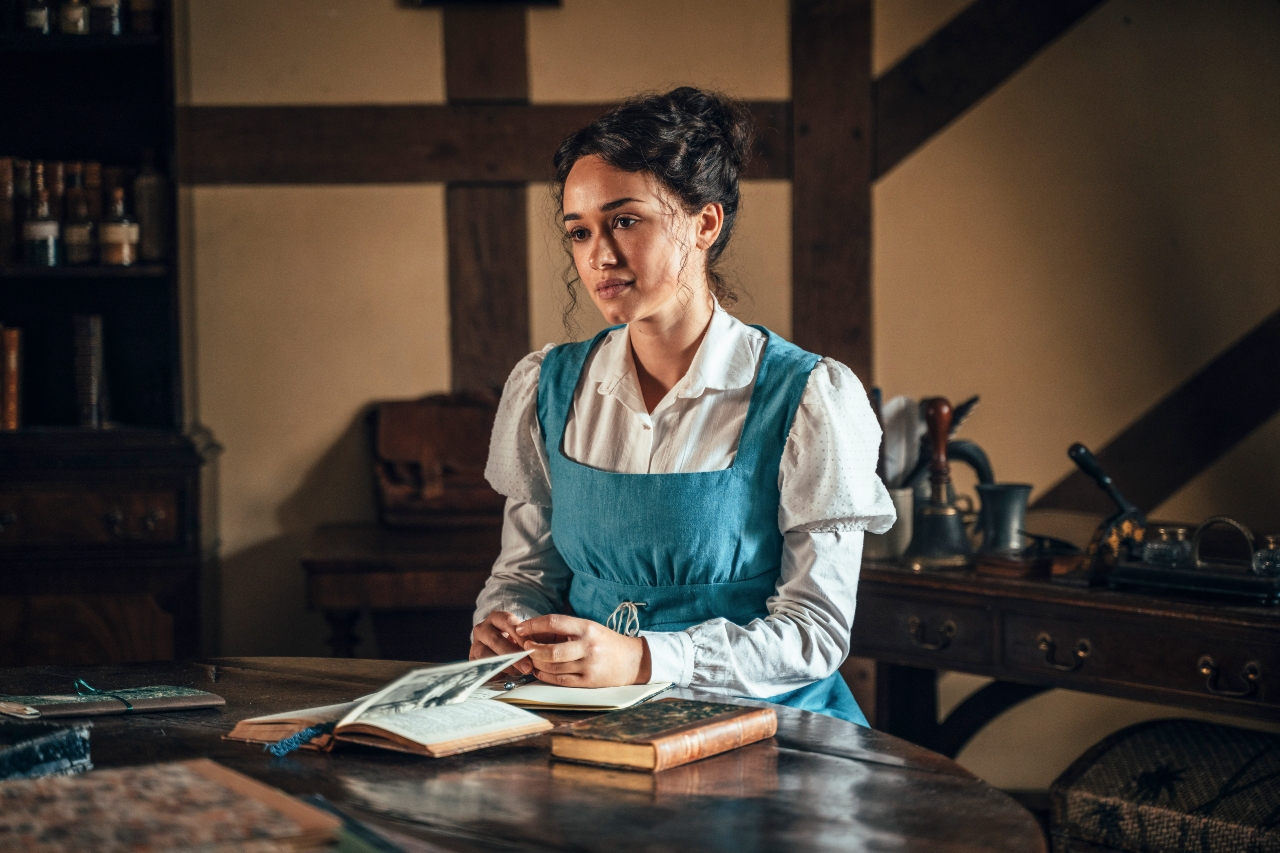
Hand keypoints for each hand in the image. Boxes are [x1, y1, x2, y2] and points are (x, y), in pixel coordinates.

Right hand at [469, 611, 531, 674]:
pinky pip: (481, 666)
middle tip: (527, 666)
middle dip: (513, 655)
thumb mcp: (520, 637)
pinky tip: (508, 674)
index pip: (507, 622)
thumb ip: (528, 641)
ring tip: (519, 671)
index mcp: (496, 618)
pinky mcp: (472, 658)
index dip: (520, 635)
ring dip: (504, 665)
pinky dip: (495, 672)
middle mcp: (482, 628)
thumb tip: (538, 651)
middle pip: (495, 640)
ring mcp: (475, 643)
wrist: (497, 650)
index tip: (531, 648)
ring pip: (486, 654)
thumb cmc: (512, 641)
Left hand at [514, 614, 651, 687]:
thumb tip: (536, 632)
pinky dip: (546, 677)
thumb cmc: (608, 642)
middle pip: (550, 650)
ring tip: (530, 660)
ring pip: (553, 667)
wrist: (634, 660)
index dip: (533, 625)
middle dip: (532, 650)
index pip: (554, 622)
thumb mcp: (591, 628)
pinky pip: (561, 680)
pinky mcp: (589, 682)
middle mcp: (588, 646)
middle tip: (524, 648)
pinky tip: (540, 672)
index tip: (521, 628)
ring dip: (537, 664)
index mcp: (587, 628)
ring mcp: (588, 666)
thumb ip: (567, 630)